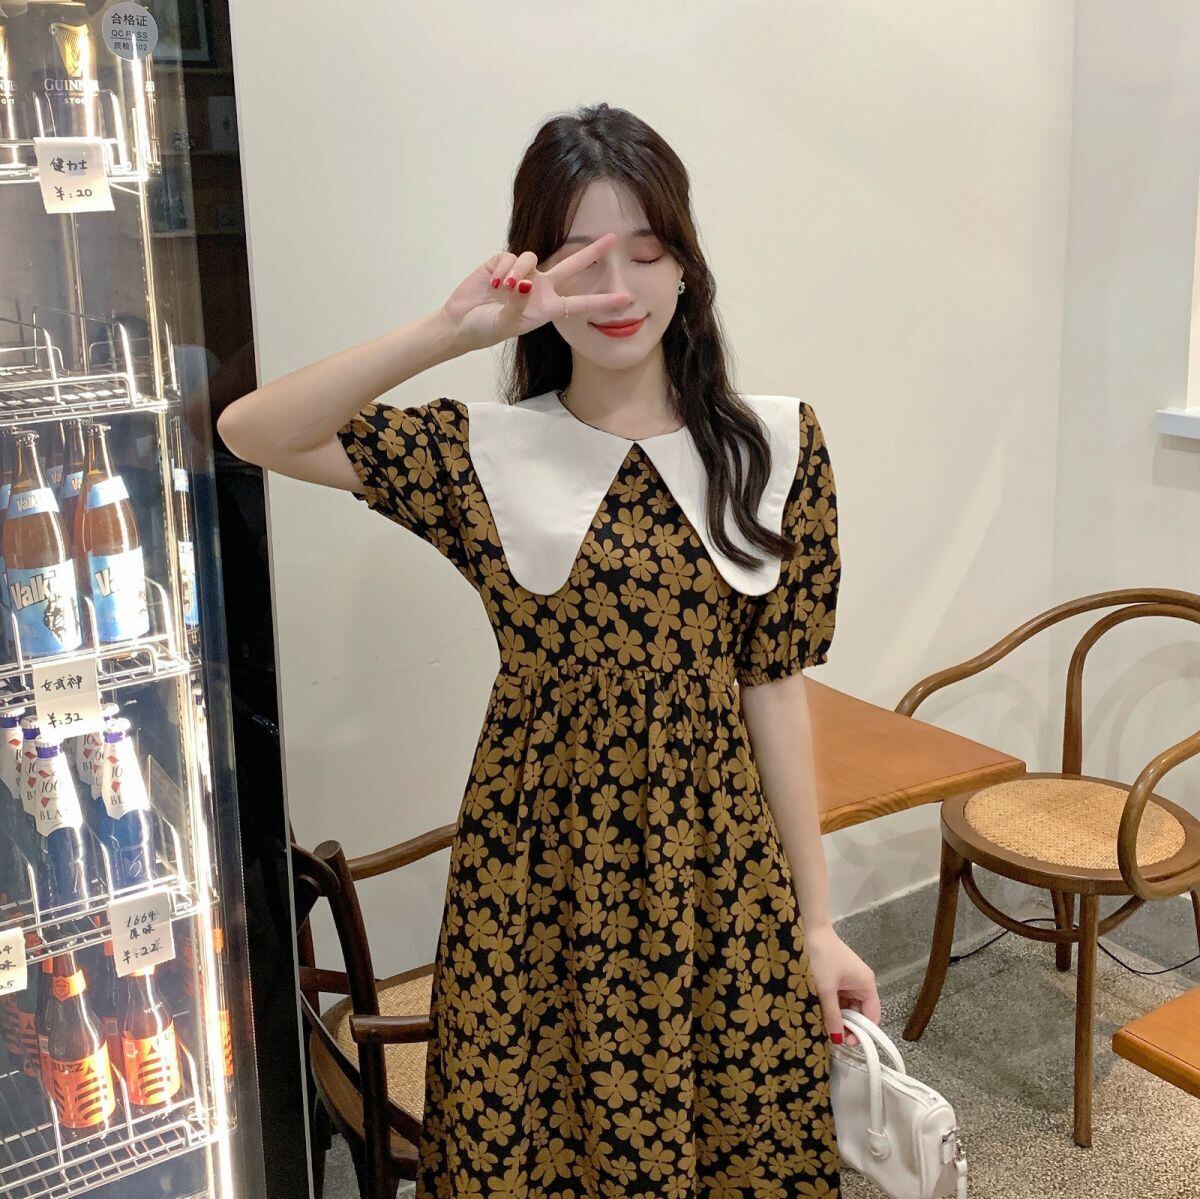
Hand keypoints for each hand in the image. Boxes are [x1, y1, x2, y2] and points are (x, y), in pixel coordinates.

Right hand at [441, 232, 634, 351]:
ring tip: (504, 288)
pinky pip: (510, 257)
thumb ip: (518, 305)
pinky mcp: (503, 261)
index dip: (603, 301)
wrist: (460, 323)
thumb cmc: (486, 329)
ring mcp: (523, 273)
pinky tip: (492, 282)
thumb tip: (526, 283)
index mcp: (547, 307)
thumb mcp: (506, 324)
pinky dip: (502, 269)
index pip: (581, 303)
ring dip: (518, 272)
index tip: (628, 301)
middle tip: (614, 238)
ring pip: (531, 259)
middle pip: (571, 265)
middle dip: (592, 251)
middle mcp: (540, 287)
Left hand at [806, 925, 879, 1048]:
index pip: (872, 1016)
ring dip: (839, 1016)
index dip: (862, 1032)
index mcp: (866, 985)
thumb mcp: (826, 989)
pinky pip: (840, 998)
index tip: (847, 1042)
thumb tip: (838, 1040)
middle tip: (834, 1037)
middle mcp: (862, 984)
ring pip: (848, 1006)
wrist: (811, 932)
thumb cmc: (823, 959)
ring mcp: (850, 981)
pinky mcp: (838, 978)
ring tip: (826, 1027)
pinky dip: (833, 1006)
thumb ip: (832, 1015)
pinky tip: (823, 1014)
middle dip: (849, 1025)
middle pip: (860, 1012)